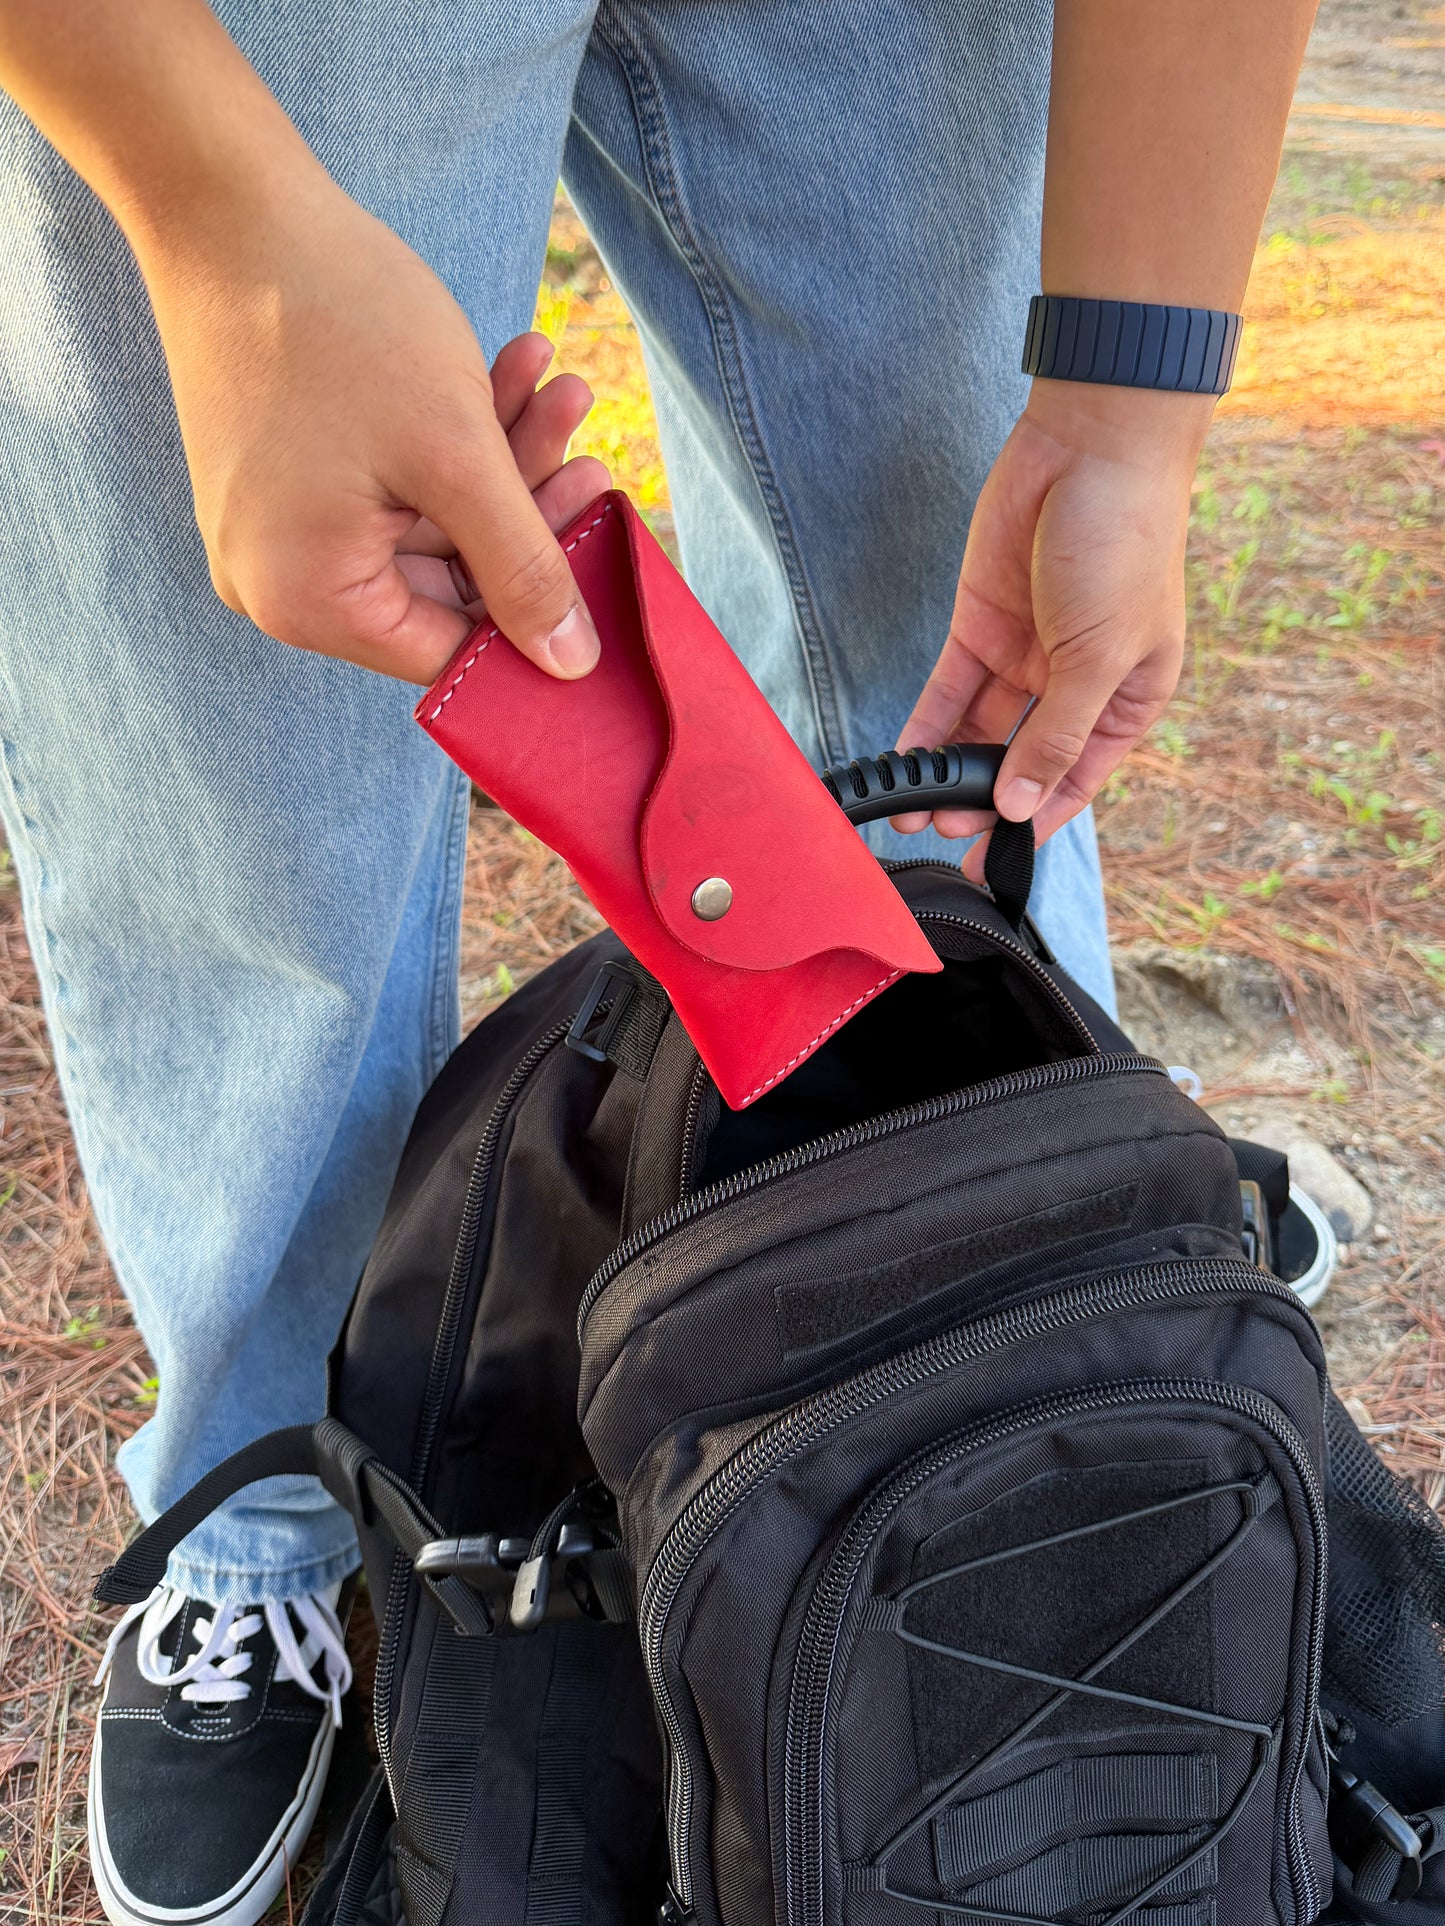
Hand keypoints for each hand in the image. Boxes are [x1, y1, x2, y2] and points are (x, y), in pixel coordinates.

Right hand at [140, 178, 607, 683]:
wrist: (233, 206)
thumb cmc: (341, 325)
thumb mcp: (459, 456)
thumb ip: (523, 569)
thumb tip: (571, 667)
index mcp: (309, 602)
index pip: (449, 654)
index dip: (534, 618)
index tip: (598, 558)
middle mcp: (281, 582)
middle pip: (446, 588)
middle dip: (526, 514)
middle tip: (592, 454)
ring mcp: (283, 528)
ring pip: (431, 526)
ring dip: (505, 462)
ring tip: (563, 389)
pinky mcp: (292, 477)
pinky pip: (395, 484)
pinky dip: (457, 438)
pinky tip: (516, 372)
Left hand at [892, 382, 1211, 878]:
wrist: (1090, 447)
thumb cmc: (1125, 544)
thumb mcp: (1099, 655)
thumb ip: (1057, 736)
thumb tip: (1023, 807)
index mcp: (1128, 699)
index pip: (1076, 779)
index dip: (1036, 821)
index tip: (993, 859)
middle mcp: (1075, 685)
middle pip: (1021, 762)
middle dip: (982, 802)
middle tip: (944, 834)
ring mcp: (1026, 657)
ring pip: (979, 732)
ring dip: (947, 773)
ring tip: (913, 813)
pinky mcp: (982, 627)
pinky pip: (949, 691)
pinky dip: (926, 727)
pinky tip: (902, 762)